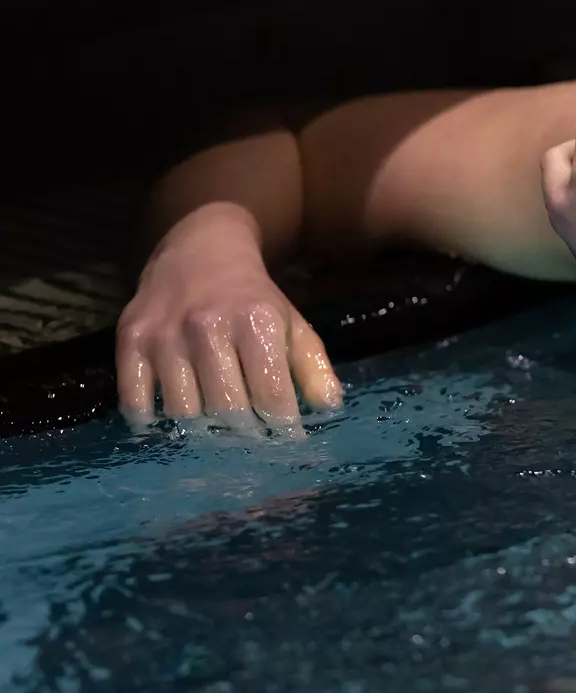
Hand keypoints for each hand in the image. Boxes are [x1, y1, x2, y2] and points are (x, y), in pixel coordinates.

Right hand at [116, 203, 341, 432]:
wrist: (200, 249)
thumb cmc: (252, 299)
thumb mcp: (291, 324)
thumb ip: (312, 366)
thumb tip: (329, 408)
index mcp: (255, 321)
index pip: (272, 396)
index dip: (282, 427)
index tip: (286, 442)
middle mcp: (208, 326)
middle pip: (227, 411)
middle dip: (244, 435)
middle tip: (250, 441)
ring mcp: (164, 334)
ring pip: (183, 413)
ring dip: (201, 431)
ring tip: (215, 433)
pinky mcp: (129, 339)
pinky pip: (135, 402)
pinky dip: (153, 422)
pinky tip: (171, 422)